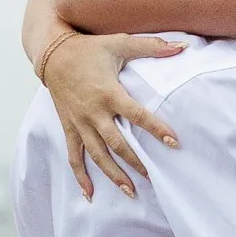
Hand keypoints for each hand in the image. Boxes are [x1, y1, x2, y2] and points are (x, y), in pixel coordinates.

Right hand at [40, 33, 187, 199]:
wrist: (53, 53)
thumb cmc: (89, 48)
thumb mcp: (120, 42)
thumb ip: (151, 46)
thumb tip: (183, 46)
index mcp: (108, 93)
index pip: (136, 115)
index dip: (156, 129)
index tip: (173, 142)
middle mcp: (93, 112)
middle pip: (117, 143)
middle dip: (135, 162)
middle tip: (154, 177)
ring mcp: (80, 122)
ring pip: (98, 154)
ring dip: (113, 174)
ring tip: (131, 191)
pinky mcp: (69, 127)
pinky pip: (74, 155)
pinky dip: (81, 176)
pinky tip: (90, 194)